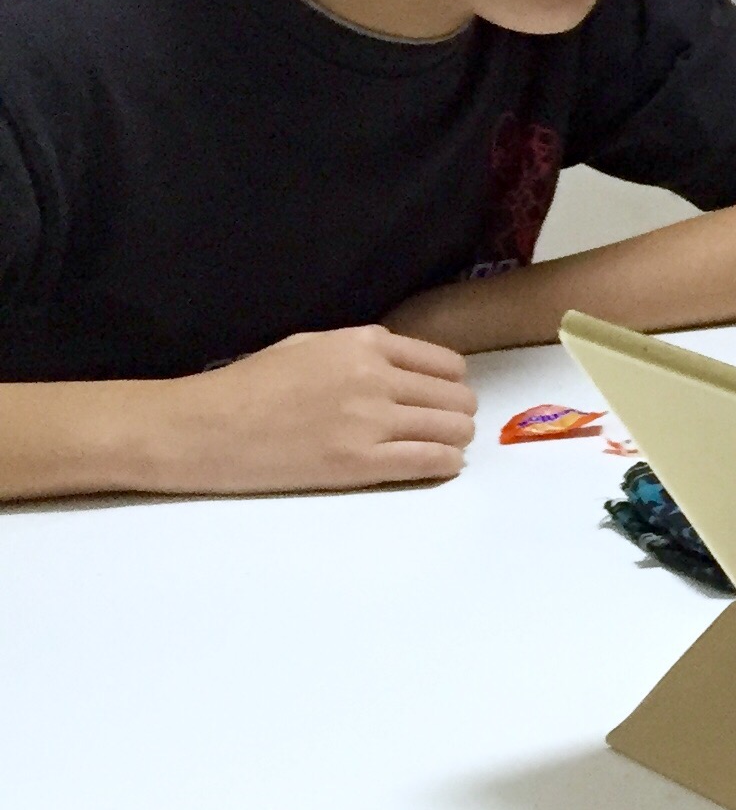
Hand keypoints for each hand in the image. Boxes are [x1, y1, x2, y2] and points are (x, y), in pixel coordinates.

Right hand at [165, 327, 477, 491]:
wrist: (203, 427)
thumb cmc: (249, 386)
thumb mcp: (311, 346)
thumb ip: (365, 353)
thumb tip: (410, 370)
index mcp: (364, 343)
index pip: (447, 366)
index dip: (451, 387)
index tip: (441, 401)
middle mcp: (375, 377)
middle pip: (458, 399)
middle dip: (455, 416)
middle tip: (439, 429)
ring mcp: (369, 420)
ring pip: (453, 431)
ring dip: (453, 441)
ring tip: (437, 448)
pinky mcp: (360, 462)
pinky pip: (432, 462)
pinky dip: (444, 465)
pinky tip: (436, 466)